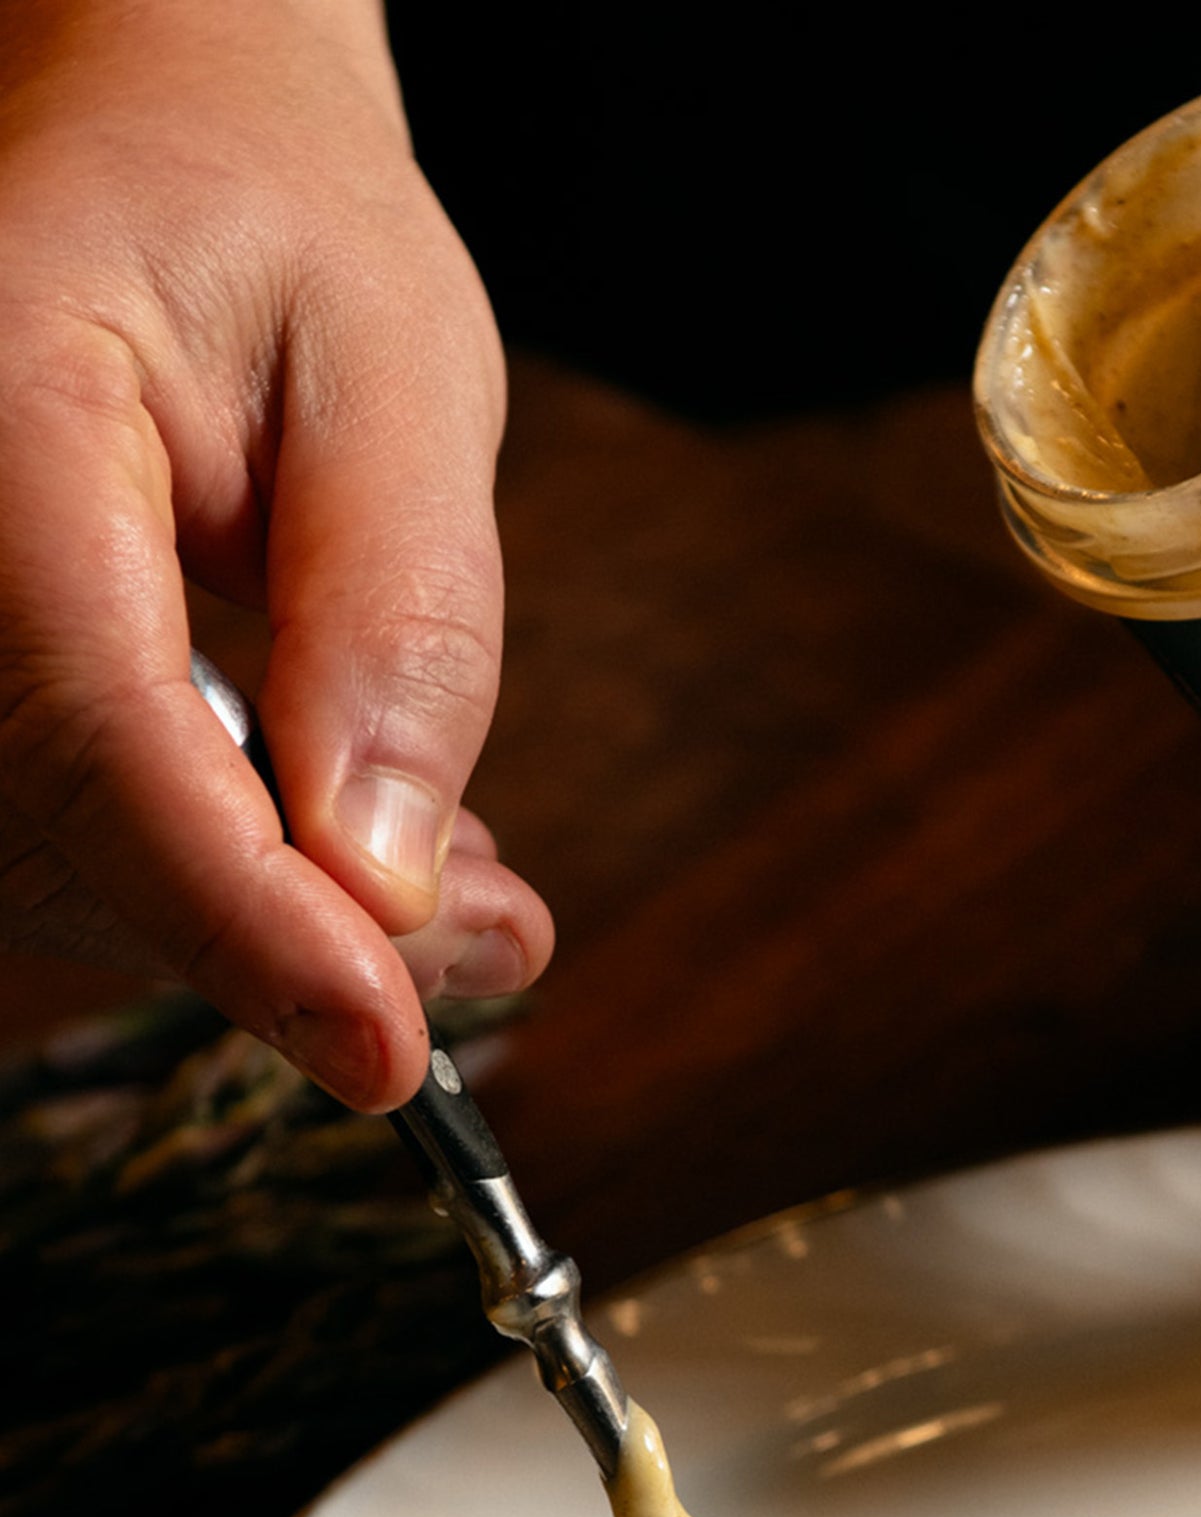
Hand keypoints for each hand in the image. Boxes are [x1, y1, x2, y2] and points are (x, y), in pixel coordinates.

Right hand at [0, 0, 551, 1109]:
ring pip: (68, 875)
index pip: (99, 736)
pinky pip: (73, 839)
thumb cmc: (270, 218)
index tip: (386, 1047)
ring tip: (458, 889)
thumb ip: (399, 615)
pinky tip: (355, 854)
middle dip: (293, 942)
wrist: (158, 147)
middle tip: (494, 943)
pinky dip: (228, 882)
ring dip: (273, 927)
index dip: (248, 920)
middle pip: (77, 844)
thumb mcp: (396, 369)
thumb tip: (387, 873)